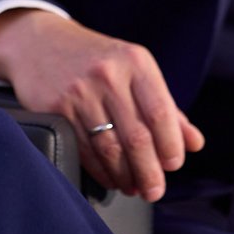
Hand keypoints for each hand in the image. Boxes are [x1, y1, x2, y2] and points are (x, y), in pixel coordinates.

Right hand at [0, 8, 201, 201]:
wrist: (39, 42)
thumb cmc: (95, 60)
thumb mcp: (134, 71)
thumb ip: (166, 107)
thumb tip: (194, 143)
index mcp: (136, 62)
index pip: (161, 113)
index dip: (170, 146)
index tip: (173, 165)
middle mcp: (108, 74)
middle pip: (137, 137)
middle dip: (150, 172)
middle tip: (155, 191)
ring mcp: (80, 91)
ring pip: (110, 148)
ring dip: (126, 176)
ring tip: (134, 187)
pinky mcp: (56, 107)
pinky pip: (84, 149)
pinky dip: (101, 171)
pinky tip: (110, 178)